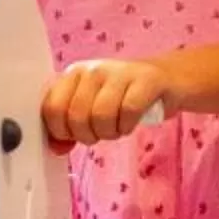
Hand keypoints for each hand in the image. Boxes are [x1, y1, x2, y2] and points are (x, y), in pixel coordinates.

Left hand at [42, 58, 169, 147]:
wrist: (167, 79)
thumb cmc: (123, 97)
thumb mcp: (91, 108)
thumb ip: (69, 126)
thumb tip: (56, 148)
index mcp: (74, 74)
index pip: (52, 107)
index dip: (61, 131)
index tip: (74, 136)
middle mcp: (93, 69)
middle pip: (76, 116)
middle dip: (87, 135)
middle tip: (100, 133)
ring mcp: (119, 72)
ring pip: (101, 116)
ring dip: (109, 133)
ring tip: (116, 128)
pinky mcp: (146, 80)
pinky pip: (128, 113)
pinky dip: (127, 127)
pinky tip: (130, 124)